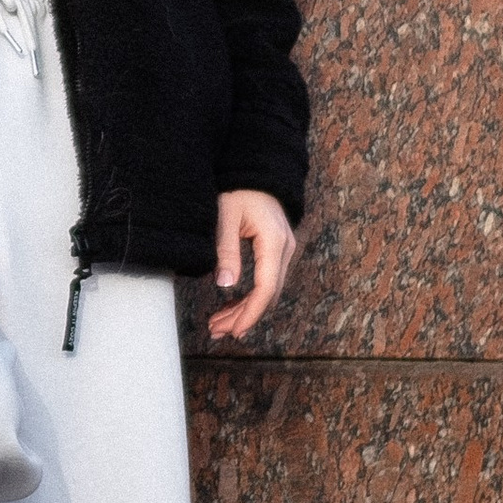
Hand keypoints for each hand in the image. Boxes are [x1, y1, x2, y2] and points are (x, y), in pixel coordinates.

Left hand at [207, 190, 296, 341]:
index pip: (266, 288)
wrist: (255, 171)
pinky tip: (231, 306)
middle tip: (217, 331)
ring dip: (245, 309)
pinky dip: (250, 296)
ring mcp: (284, 249)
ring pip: (268, 290)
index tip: (233, 330)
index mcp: (274, 242)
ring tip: (219, 324)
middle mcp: (285, 248)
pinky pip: (266, 279)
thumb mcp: (226, 217)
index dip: (250, 313)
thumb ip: (226, 250)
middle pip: (268, 294)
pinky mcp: (277, 249)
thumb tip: (226, 285)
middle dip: (244, 316)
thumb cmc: (238, 190)